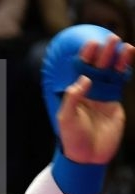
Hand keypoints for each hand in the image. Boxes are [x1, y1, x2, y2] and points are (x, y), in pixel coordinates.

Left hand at [56, 33, 131, 167]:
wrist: (88, 156)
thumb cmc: (72, 138)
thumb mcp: (66, 118)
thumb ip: (73, 98)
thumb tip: (84, 79)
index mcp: (75, 93)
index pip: (80, 70)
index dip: (86, 57)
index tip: (91, 43)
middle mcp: (89, 92)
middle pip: (98, 67)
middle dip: (104, 53)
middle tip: (111, 38)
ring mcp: (103, 96)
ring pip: (112, 73)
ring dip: (117, 59)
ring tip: (124, 45)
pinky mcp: (115, 103)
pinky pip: (121, 83)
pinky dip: (126, 71)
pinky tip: (130, 58)